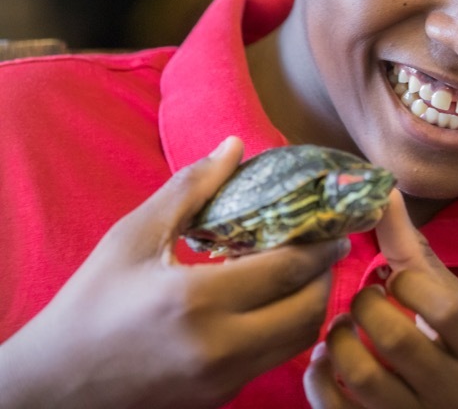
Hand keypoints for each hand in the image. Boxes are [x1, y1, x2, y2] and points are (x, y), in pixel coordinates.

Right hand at [0, 136, 349, 408]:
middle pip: (308, 310)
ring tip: (299, 273)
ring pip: (297, 340)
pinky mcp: (219, 398)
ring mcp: (222, 379)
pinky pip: (272, 360)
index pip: (288, 269)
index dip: (321, 245)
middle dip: (324, 276)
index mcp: (197, 300)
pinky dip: (283, 330)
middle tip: (322, 248)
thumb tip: (234, 146)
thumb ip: (191, 190)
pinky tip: (268, 304)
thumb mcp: (132, 238)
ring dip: (309, 304)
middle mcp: (218, 346)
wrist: (52, 386)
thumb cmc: (89, 305)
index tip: (334, 225)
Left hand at [304, 191, 457, 408]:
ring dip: (340, 340)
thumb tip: (384, 193)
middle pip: (396, 339)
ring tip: (344, 326)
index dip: (411, 284)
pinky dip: (319, 380)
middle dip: (366, 306)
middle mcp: (453, 391)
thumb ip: (420, 258)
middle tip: (365, 299)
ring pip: (362, 377)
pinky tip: (326, 360)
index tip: (398, 280)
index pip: (447, 310)